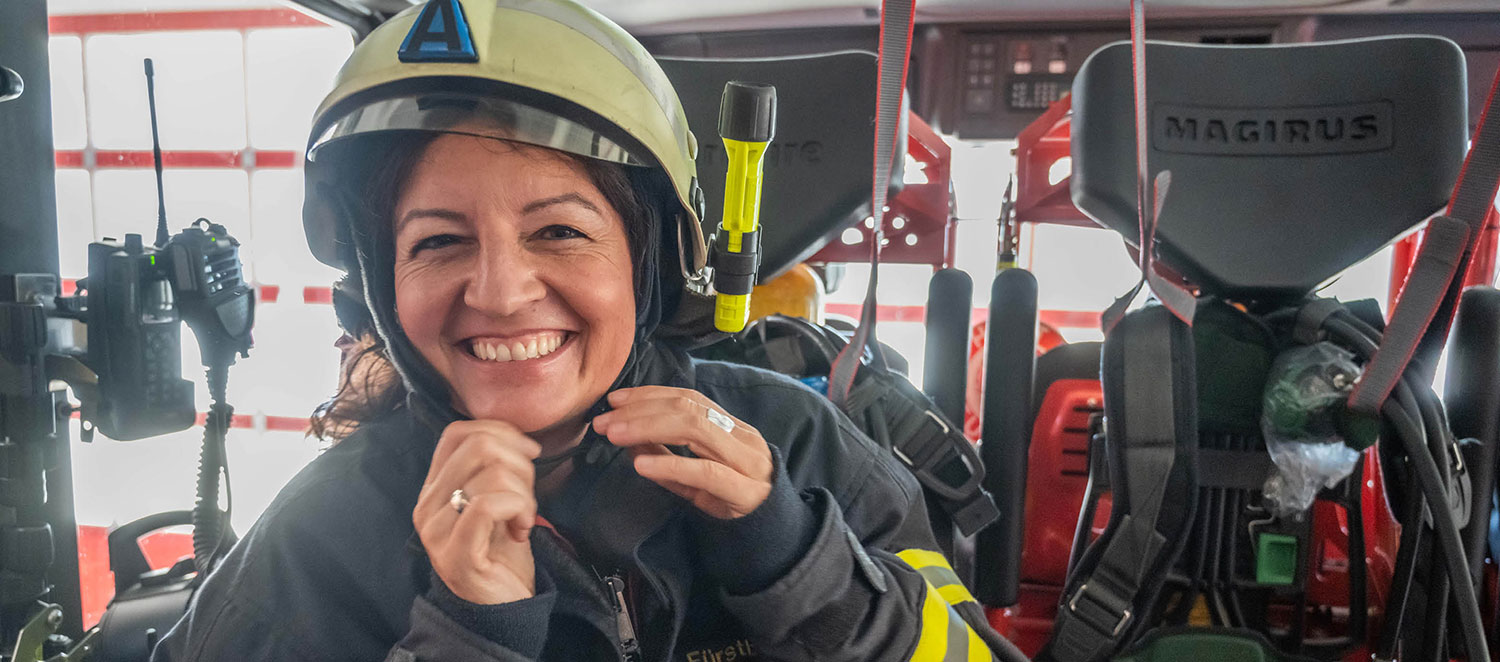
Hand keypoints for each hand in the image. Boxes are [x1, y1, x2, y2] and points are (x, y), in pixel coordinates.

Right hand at [414, 420, 540, 604]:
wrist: (501, 606)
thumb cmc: (503, 552)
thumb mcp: (499, 500)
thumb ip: (497, 470)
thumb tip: (521, 440)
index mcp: (434, 488)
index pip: (457, 433)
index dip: (499, 431)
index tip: (528, 453)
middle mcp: (427, 506)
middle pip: (479, 446)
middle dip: (520, 464)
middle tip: (528, 495)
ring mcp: (437, 531)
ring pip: (490, 473)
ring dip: (524, 493)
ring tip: (524, 519)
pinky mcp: (455, 554)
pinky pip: (489, 505)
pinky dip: (518, 507)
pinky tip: (522, 529)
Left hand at [593, 387, 772, 519]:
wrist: (773, 532)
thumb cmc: (732, 498)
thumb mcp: (695, 473)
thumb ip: (667, 454)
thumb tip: (629, 437)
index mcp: (731, 426)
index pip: (689, 398)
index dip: (650, 395)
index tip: (615, 400)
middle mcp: (741, 437)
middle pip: (688, 409)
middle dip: (641, 411)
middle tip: (605, 422)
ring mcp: (745, 462)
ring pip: (696, 430)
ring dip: (648, 428)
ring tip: (616, 436)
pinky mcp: (744, 491)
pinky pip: (706, 472)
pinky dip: (670, 465)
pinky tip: (642, 465)